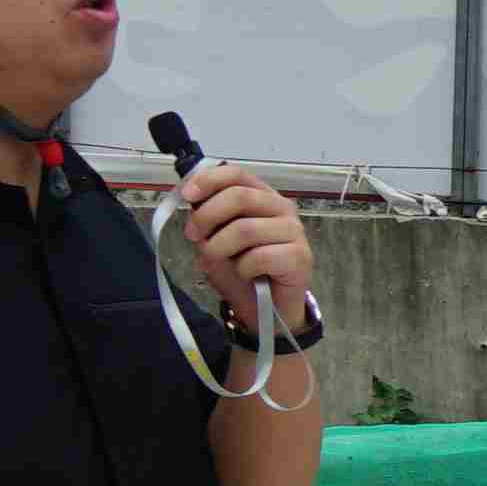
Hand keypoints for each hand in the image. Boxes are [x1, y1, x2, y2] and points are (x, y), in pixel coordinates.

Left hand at [168, 160, 315, 341]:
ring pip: (245, 229)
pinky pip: (260, 256)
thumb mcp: (214, 239)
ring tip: (215, 261)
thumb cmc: (241, 272)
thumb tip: (191, 197)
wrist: (264, 310)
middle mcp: (281, 208)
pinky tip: (246, 275)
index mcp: (262, 197)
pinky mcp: (300, 257)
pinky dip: (243, 268)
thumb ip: (206, 217)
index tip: (187, 195)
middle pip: (239, 197)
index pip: (237, 174)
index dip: (209, 180)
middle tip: (192, 236)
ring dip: (219, 248)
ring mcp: (294, 232)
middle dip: (207, 216)